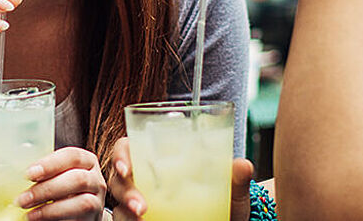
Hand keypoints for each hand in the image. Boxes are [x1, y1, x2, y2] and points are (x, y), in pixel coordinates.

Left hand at [18, 147, 105, 220]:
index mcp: (86, 162)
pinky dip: (56, 219)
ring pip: (82, 202)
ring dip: (51, 209)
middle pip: (78, 179)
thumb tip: (11, 173)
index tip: (29, 174)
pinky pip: (78, 219)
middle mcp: (96, 180)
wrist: (80, 212)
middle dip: (47, 189)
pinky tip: (39, 220)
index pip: (73, 156)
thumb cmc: (63, 189)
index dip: (51, 164)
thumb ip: (44, 173)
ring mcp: (97, 201)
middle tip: (22, 199)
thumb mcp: (57, 175)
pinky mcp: (93, 218)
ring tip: (29, 214)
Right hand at [108, 137, 255, 220]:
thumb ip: (237, 179)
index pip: (129, 148)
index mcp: (160, 162)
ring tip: (142, 219)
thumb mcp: (232, 191)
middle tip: (141, 206)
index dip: (121, 154)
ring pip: (119, 208)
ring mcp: (140, 208)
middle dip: (125, 191)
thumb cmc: (224, 204)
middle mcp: (145, 183)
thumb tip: (243, 166)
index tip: (127, 166)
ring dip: (125, 213)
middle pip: (119, 180)